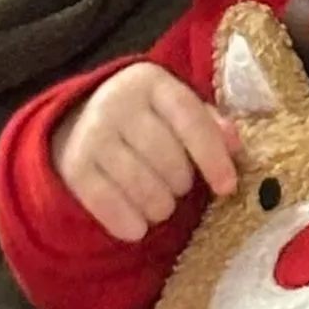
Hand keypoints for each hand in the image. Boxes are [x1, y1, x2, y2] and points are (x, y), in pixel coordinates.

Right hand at [54, 63, 240, 242]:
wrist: (77, 122)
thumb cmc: (145, 121)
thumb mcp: (176, 110)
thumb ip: (208, 124)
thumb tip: (234, 145)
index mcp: (151, 82)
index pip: (189, 118)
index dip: (212, 156)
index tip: (227, 187)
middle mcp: (117, 102)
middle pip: (166, 157)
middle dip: (181, 183)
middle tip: (178, 188)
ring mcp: (91, 133)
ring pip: (140, 184)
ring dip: (159, 206)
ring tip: (161, 206)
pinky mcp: (73, 165)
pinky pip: (107, 203)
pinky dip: (128, 222)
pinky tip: (138, 226)